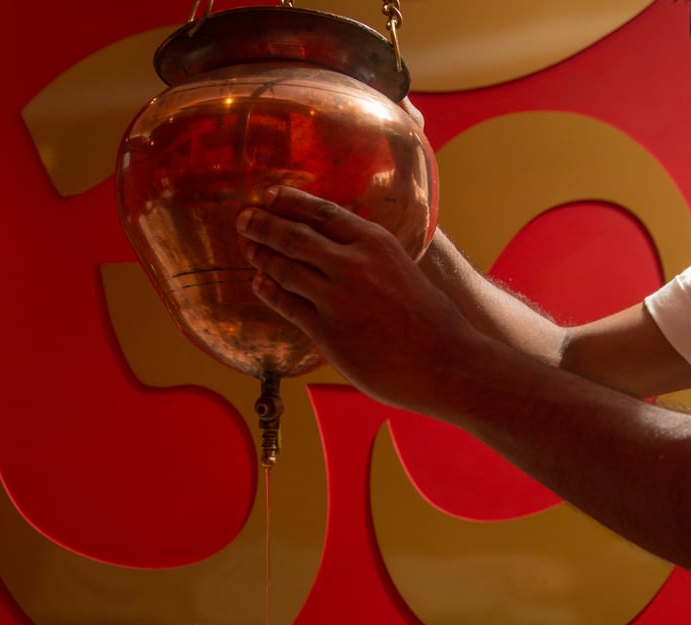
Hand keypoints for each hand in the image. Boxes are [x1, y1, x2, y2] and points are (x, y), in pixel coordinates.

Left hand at [236, 186, 470, 415]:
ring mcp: (337, 298)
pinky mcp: (327, 332)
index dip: (290, 202)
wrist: (445, 363)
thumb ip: (374, 257)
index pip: (321, 212)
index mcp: (375, 242)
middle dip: (264, 225)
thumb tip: (347, 252)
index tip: (270, 195)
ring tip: (248, 248)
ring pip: (285, 269)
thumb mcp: (405, 270)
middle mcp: (352, 264)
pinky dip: (269, 291)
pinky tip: (259, 284)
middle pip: (294, 236)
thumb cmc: (433, 322)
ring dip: (262, 256)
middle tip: (245, 218)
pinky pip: (288, 305)